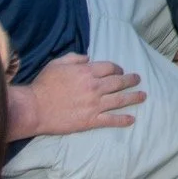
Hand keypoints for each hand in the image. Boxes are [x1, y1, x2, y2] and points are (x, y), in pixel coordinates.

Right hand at [23, 53, 145, 135]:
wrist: (34, 108)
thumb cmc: (43, 85)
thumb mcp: (57, 63)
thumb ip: (75, 58)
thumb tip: (88, 58)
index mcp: (87, 72)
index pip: (110, 68)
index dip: (117, 69)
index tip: (120, 71)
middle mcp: (94, 87)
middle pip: (119, 82)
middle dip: (130, 80)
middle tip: (138, 80)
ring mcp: (94, 105)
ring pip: (120, 100)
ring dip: (133, 97)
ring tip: (143, 96)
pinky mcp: (91, 120)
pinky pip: (111, 119)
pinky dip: (123, 120)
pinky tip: (132, 119)